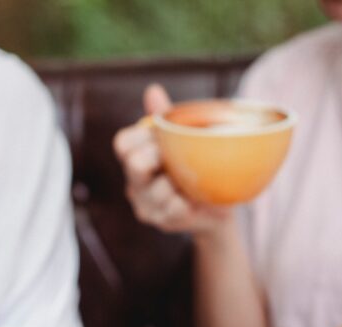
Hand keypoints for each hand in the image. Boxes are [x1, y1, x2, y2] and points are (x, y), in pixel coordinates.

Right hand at [113, 84, 233, 235]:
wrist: (218, 207)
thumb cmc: (196, 169)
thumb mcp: (183, 141)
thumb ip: (167, 117)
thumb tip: (152, 90)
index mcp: (136, 157)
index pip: (123, 142)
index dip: (144, 136)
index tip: (164, 137)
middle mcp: (135, 182)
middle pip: (134, 163)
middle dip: (159, 156)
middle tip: (176, 158)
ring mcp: (146, 204)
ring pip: (157, 188)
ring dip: (178, 182)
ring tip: (191, 181)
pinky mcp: (162, 222)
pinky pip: (174, 208)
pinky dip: (188, 201)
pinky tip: (195, 198)